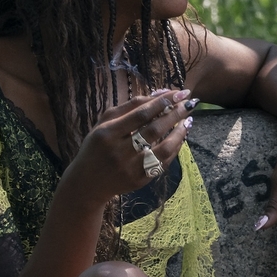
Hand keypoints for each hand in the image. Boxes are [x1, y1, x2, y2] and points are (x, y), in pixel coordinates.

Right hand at [65, 89, 192, 203]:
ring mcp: (131, 168)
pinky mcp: (140, 180)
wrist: (87, 184)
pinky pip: (163, 162)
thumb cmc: (96, 147)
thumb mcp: (103, 123)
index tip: (179, 92)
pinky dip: (175, 148)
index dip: (163, 102)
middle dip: (176, 113)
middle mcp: (119, 151)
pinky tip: (180, 137)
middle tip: (190, 102)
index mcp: (108, 133)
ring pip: (163, 148)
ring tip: (188, 120)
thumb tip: (159, 94)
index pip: (141, 114)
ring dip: (180, 132)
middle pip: (154, 129)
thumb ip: (129, 107)